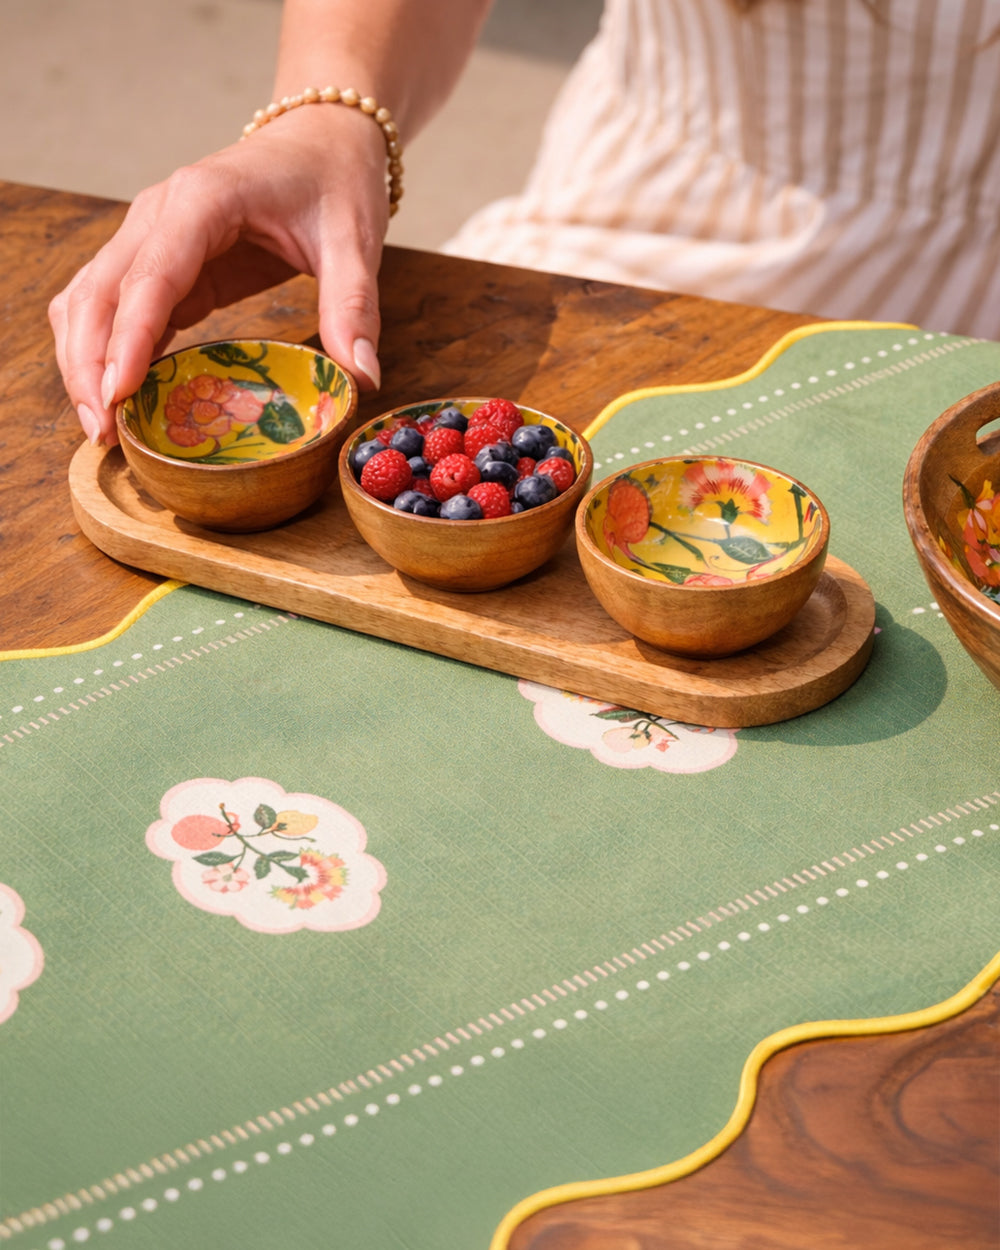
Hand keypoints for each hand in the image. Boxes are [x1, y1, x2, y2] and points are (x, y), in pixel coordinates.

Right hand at [49, 103, 389, 444]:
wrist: (323, 139)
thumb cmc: (335, 179)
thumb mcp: (355, 240)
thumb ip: (353, 307)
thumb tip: (362, 378)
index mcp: (203, 200)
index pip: (152, 275)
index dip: (128, 337)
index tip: (116, 393)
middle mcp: (160, 213)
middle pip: (99, 291)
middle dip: (90, 362)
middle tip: (102, 429)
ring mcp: (152, 235)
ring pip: (91, 298)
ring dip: (85, 359)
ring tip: (101, 424)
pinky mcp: (162, 262)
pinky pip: (117, 306)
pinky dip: (108, 349)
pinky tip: (120, 396)